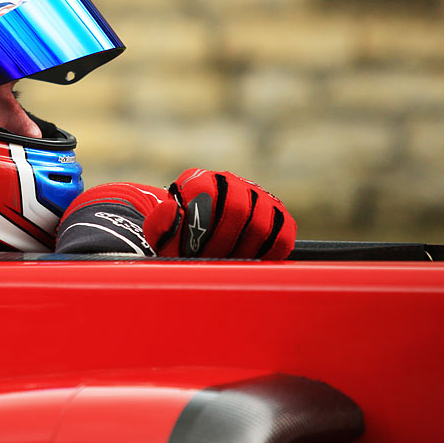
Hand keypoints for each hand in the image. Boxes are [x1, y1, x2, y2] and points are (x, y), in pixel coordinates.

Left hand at [143, 168, 295, 258]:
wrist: (195, 238)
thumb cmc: (177, 240)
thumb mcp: (160, 237)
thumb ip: (159, 225)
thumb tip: (172, 208)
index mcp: (197, 181)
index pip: (208, 199)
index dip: (204, 232)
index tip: (194, 251)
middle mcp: (228, 181)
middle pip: (239, 209)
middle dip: (225, 242)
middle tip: (213, 260)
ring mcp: (254, 193)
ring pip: (263, 220)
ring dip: (247, 248)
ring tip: (229, 261)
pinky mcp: (275, 211)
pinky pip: (284, 230)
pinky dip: (272, 249)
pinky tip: (253, 260)